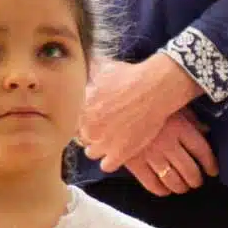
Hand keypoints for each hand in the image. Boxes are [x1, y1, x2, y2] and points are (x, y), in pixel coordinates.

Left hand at [79, 55, 200, 172]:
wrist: (154, 89)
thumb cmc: (130, 76)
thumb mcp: (103, 68)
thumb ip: (87, 70)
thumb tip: (80, 61)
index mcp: (80, 108)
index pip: (72, 122)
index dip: (83, 120)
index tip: (93, 118)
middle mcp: (88, 127)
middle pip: (81, 138)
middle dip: (91, 133)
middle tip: (104, 127)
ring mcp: (103, 142)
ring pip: (91, 152)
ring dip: (99, 147)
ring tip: (110, 140)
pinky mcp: (120, 153)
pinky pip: (106, 166)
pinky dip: (110, 160)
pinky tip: (118, 151)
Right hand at [124, 110, 217, 195]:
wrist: (112, 104)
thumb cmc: (145, 101)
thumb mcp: (171, 104)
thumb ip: (190, 118)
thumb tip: (205, 130)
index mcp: (180, 127)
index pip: (202, 151)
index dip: (210, 164)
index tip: (213, 170)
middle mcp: (168, 143)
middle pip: (190, 170)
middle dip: (196, 179)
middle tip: (197, 182)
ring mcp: (151, 155)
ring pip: (173, 180)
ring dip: (181, 187)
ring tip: (183, 187)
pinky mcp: (134, 162)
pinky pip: (151, 183)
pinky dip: (161, 190)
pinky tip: (165, 190)